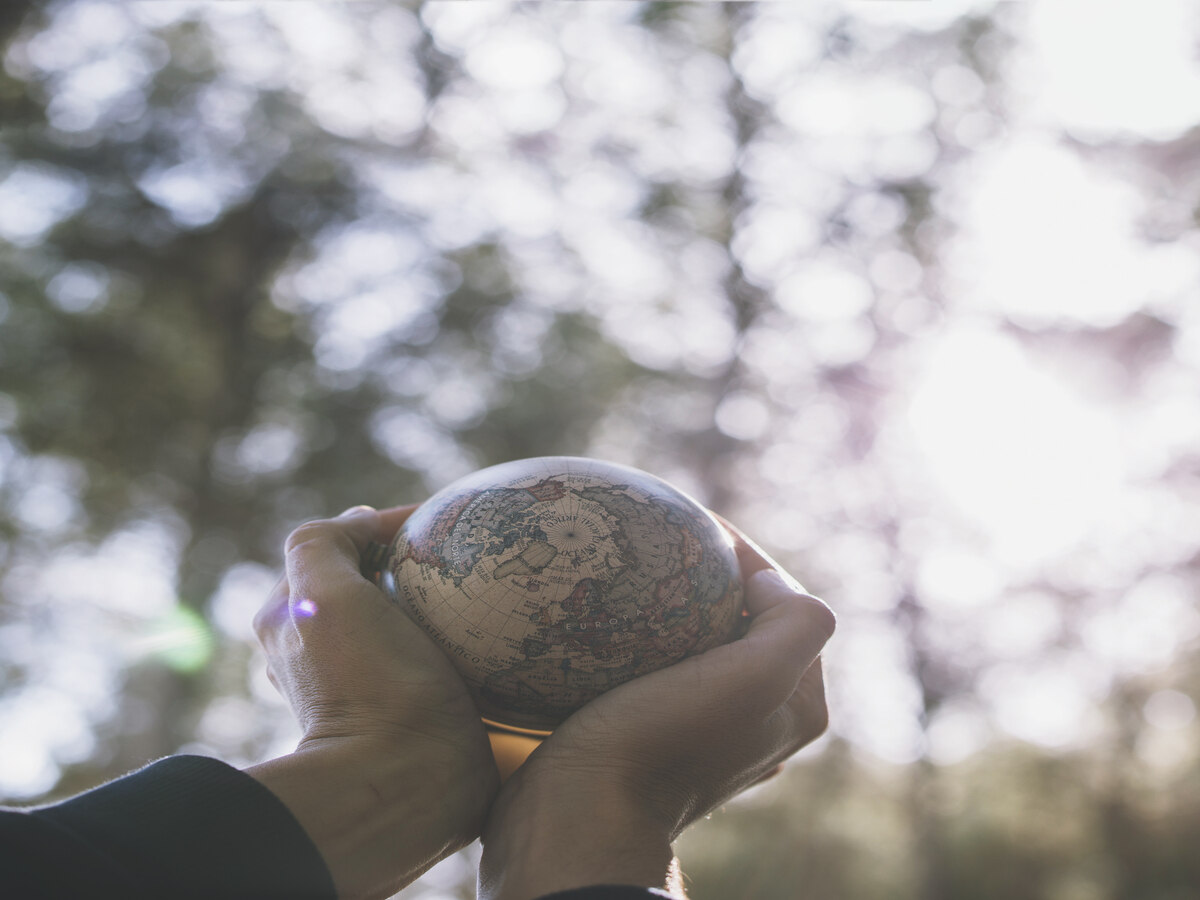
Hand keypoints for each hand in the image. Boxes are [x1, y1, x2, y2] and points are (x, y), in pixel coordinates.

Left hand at [248, 506, 499, 899]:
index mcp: (292, 624)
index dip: (384, 528)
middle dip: (414, 564)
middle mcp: (323, 656)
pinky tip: (498, 634)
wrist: (411, 782)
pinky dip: (464, 638)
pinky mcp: (417, 711)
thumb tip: (363, 519)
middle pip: (374, 584)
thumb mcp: (326, 596)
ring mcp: (371, 686)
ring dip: (444, 602)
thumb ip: (324, 543)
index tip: (438, 523)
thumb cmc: (369, 684)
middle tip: (467, 553)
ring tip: (490, 589)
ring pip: (410, 620)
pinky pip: (441, 656)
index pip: (340, 551)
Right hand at [477, 520, 834, 899]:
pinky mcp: (649, 733)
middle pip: (737, 618)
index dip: (742, 553)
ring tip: (623, 567)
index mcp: (795, 703)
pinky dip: (631, 635)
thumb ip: (793, 623)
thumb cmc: (664, 743)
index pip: (779, 600)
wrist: (578, 819)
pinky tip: (598, 614)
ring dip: (663, 603)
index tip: (689, 519)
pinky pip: (649, 665)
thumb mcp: (754, 680)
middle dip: (702, 575)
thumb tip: (765, 579)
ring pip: (690, 641)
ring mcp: (702, 728)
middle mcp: (757, 718)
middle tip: (653, 539)